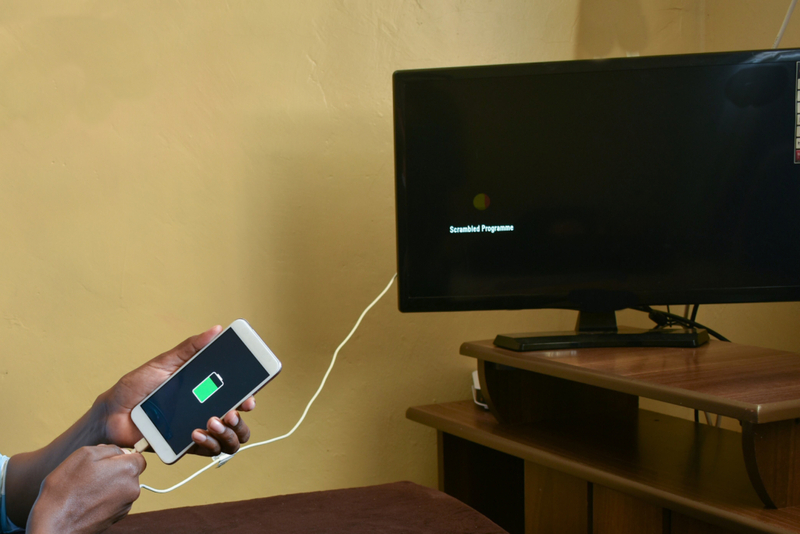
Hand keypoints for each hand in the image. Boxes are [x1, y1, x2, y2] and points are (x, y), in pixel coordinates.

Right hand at [26, 445, 144, 533]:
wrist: (54, 524)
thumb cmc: (66, 488)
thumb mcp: (85, 454)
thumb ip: (109, 449)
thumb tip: (122, 452)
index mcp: (128, 469)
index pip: (137, 456)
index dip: (121, 456)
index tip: (106, 461)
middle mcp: (133, 488)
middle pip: (130, 472)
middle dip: (115, 470)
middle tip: (91, 474)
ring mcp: (126, 505)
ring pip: (122, 486)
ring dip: (109, 484)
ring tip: (87, 488)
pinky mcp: (117, 517)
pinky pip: (116, 500)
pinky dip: (105, 498)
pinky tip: (88, 500)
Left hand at [96, 326, 255, 456]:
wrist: (112, 413)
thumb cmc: (136, 387)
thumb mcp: (164, 363)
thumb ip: (190, 348)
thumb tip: (215, 330)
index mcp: (205, 389)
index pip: (236, 394)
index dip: (249, 396)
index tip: (249, 396)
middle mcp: (206, 410)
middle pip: (239, 419)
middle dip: (241, 417)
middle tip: (231, 411)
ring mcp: (199, 429)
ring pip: (230, 439)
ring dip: (228, 432)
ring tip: (212, 422)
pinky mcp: (187, 447)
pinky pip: (209, 451)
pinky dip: (209, 443)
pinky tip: (196, 433)